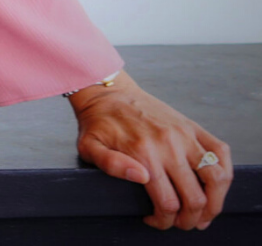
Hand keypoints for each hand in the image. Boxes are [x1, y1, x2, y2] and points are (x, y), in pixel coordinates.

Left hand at [68, 69, 233, 230]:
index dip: (165, 222)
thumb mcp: (89, 146)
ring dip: (214, 203)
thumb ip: (110, 165)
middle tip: (182, 222)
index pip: (168, 204)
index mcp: (143, 152)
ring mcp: (183, 133)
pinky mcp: (191, 125)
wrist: (106, 92)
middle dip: (190, 220)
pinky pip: (220, 152)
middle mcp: (168, 144)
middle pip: (195, 198)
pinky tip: (213, 185)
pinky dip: (225, 172)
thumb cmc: (98, 122)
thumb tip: (141, 177)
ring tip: (204, 211)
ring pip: (216, 178)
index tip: (156, 220)